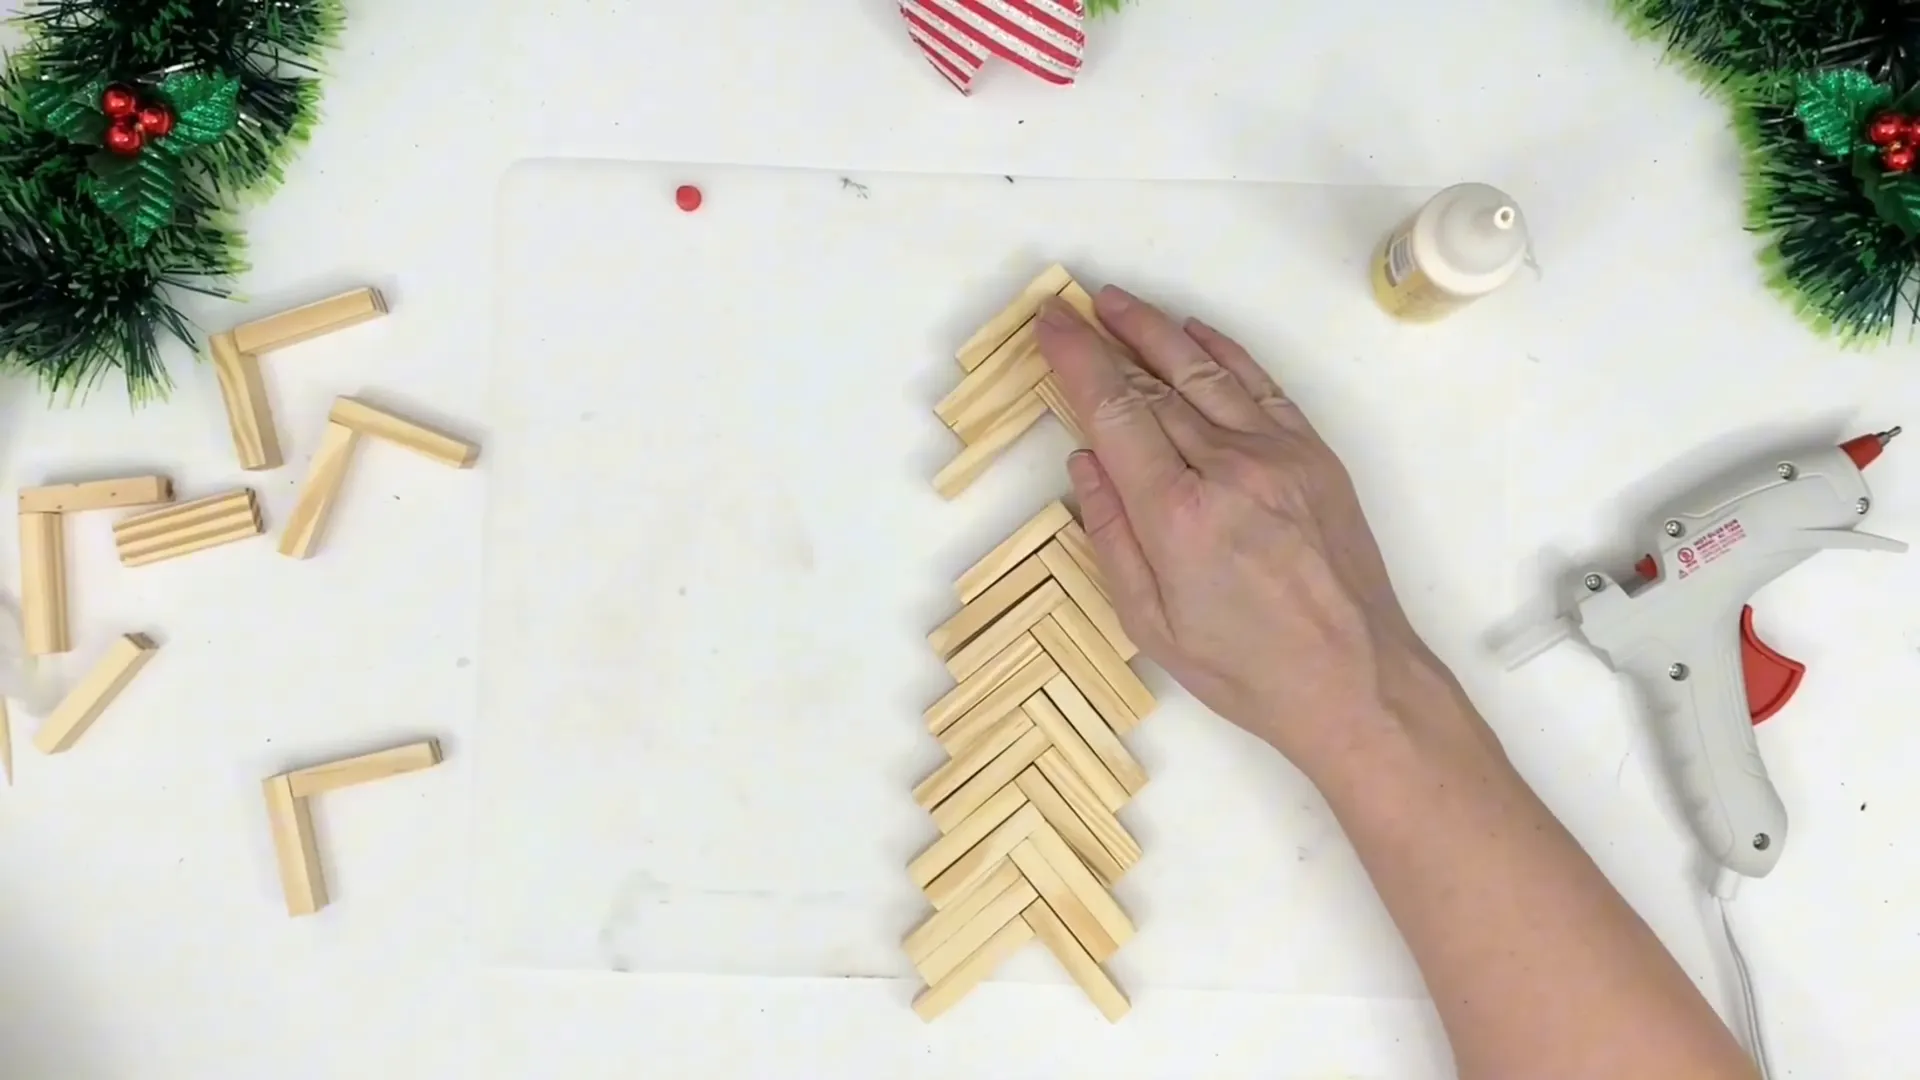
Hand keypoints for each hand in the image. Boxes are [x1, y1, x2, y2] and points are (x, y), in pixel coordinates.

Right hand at [1034, 287, 1450, 772]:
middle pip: (1154, 384)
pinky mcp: (1313, 456)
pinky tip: (1190, 332)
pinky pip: (1260, 385)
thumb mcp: (1151, 623)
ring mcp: (1278, 456)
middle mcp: (1228, 470)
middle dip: (1105, 338)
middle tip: (1069, 306)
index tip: (1049, 325)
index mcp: (1178, 516)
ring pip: (1204, 372)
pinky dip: (1222, 351)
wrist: (1354, 679)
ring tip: (1117, 302)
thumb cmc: (1246, 670)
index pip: (1114, 412)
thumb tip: (1086, 462)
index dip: (1077, 360)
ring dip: (1156, 330)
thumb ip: (1111, 536)